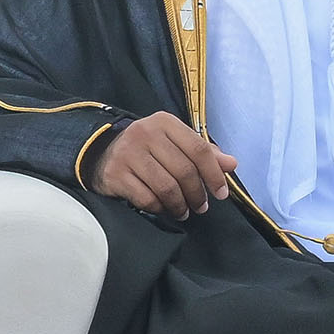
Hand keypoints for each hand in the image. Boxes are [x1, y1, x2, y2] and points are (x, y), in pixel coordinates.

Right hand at [94, 112, 237, 222]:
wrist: (102, 153)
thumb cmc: (147, 149)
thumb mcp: (174, 143)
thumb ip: (203, 152)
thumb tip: (231, 164)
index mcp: (165, 122)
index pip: (198, 149)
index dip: (214, 174)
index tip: (221, 193)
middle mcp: (145, 134)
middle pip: (183, 171)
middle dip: (197, 194)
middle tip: (201, 206)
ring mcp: (128, 154)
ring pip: (166, 187)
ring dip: (180, 205)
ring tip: (184, 211)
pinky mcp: (116, 174)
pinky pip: (146, 198)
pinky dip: (159, 208)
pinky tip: (163, 209)